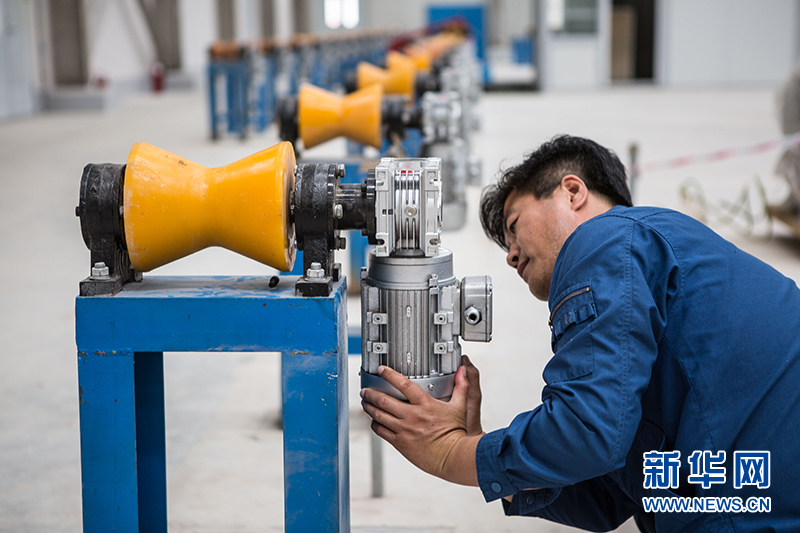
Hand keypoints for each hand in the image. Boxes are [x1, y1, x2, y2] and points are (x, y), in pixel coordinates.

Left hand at [361, 364, 484, 485]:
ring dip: (369, 407)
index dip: (390, 375)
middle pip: (384, 400)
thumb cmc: (456, 433)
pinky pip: (381, 431)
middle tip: (365, 390)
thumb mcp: (460, 406)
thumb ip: (460, 386)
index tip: (382, 370)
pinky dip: (375, 424)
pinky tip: (374, 421)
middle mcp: (412, 415)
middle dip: (371, 393)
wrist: (453, 456)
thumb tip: (463, 371)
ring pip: (379, 415)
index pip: (403, 384)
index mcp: (425, 404)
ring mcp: (404, 429)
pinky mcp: (400, 443)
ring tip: (365, 402)